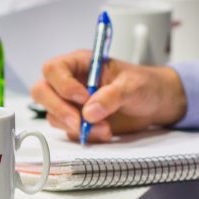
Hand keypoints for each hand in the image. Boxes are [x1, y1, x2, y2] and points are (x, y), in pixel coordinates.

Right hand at [32, 50, 184, 141]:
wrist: (156, 104)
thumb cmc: (145, 85)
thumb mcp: (133, 86)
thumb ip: (112, 96)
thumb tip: (89, 111)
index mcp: (81, 63)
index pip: (54, 69)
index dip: (63, 84)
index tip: (83, 98)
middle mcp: (70, 82)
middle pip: (42, 92)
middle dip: (59, 109)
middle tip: (80, 122)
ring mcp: (71, 103)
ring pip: (53, 115)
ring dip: (75, 125)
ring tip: (104, 128)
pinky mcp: (77, 121)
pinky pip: (68, 131)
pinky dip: (84, 135)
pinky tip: (105, 132)